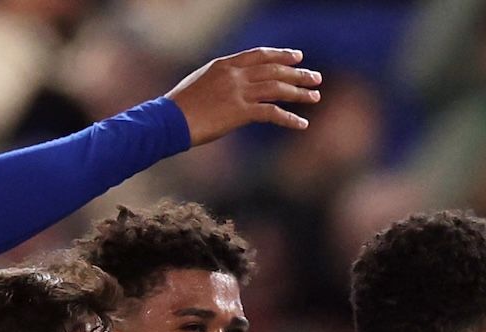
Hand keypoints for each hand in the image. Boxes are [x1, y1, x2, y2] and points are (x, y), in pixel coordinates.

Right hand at [166, 47, 321, 143]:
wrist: (169, 120)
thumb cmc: (180, 106)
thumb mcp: (201, 83)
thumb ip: (221, 80)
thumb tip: (235, 86)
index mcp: (225, 64)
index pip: (260, 55)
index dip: (281, 55)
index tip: (298, 56)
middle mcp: (235, 74)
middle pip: (274, 69)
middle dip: (298, 73)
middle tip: (316, 78)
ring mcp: (239, 92)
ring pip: (278, 88)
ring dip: (300, 93)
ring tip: (315, 97)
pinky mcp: (240, 112)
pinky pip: (272, 113)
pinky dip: (289, 118)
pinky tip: (302, 123)